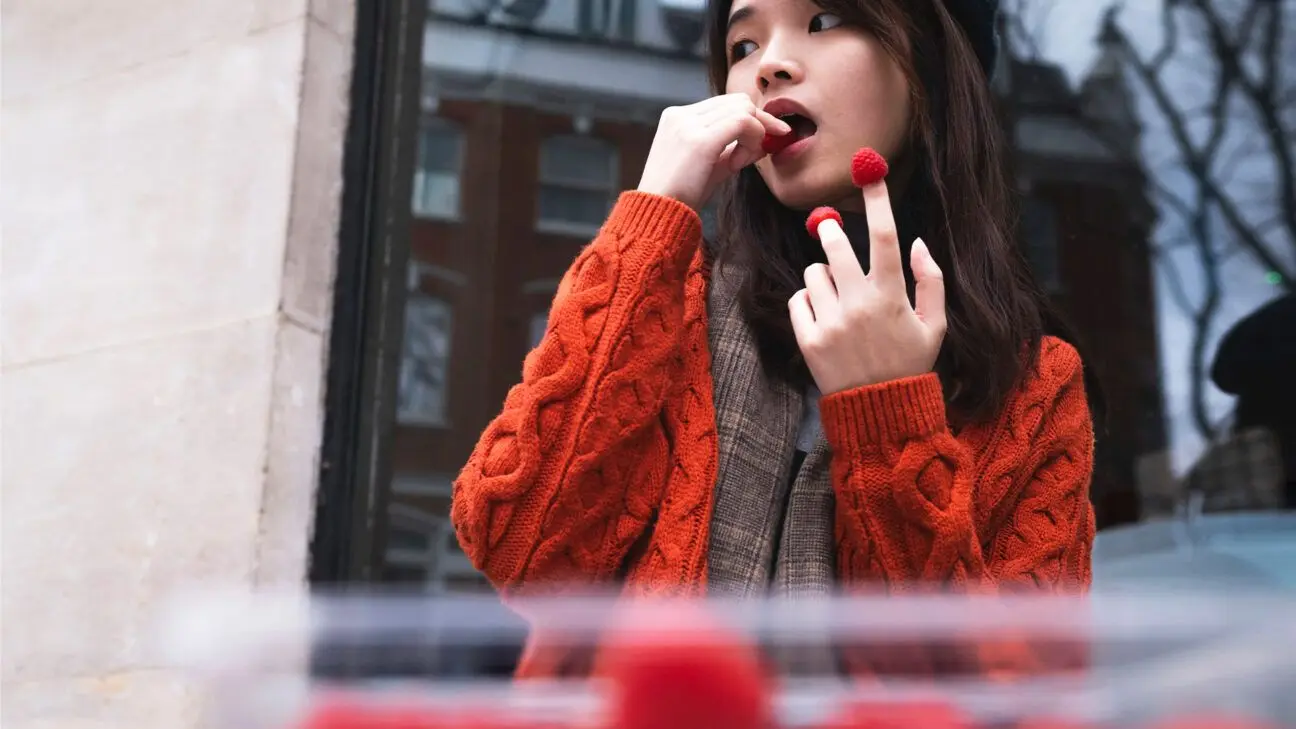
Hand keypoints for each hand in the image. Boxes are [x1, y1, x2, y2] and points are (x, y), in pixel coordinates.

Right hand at [637, 94, 790, 210]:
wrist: (659, 216)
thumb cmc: (682, 196)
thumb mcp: (709, 165)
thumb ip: (733, 148)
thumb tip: (766, 138)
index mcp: (677, 117)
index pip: (726, 103)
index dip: (751, 121)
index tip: (762, 144)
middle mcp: (680, 114)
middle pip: (739, 101)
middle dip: (758, 125)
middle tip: (753, 155)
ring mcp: (687, 125)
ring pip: (744, 109)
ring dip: (754, 136)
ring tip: (738, 164)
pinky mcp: (699, 141)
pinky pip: (743, 122)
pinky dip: (752, 141)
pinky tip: (738, 164)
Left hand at [788, 180, 946, 393]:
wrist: (880, 412)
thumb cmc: (910, 363)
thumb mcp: (934, 325)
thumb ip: (932, 280)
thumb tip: (918, 241)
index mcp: (893, 296)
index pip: (884, 235)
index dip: (877, 198)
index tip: (868, 167)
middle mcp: (859, 305)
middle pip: (833, 245)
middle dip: (827, 231)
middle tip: (828, 232)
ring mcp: (831, 323)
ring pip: (813, 273)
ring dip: (822, 277)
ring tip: (837, 299)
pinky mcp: (808, 340)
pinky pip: (797, 300)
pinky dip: (806, 304)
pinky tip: (823, 321)